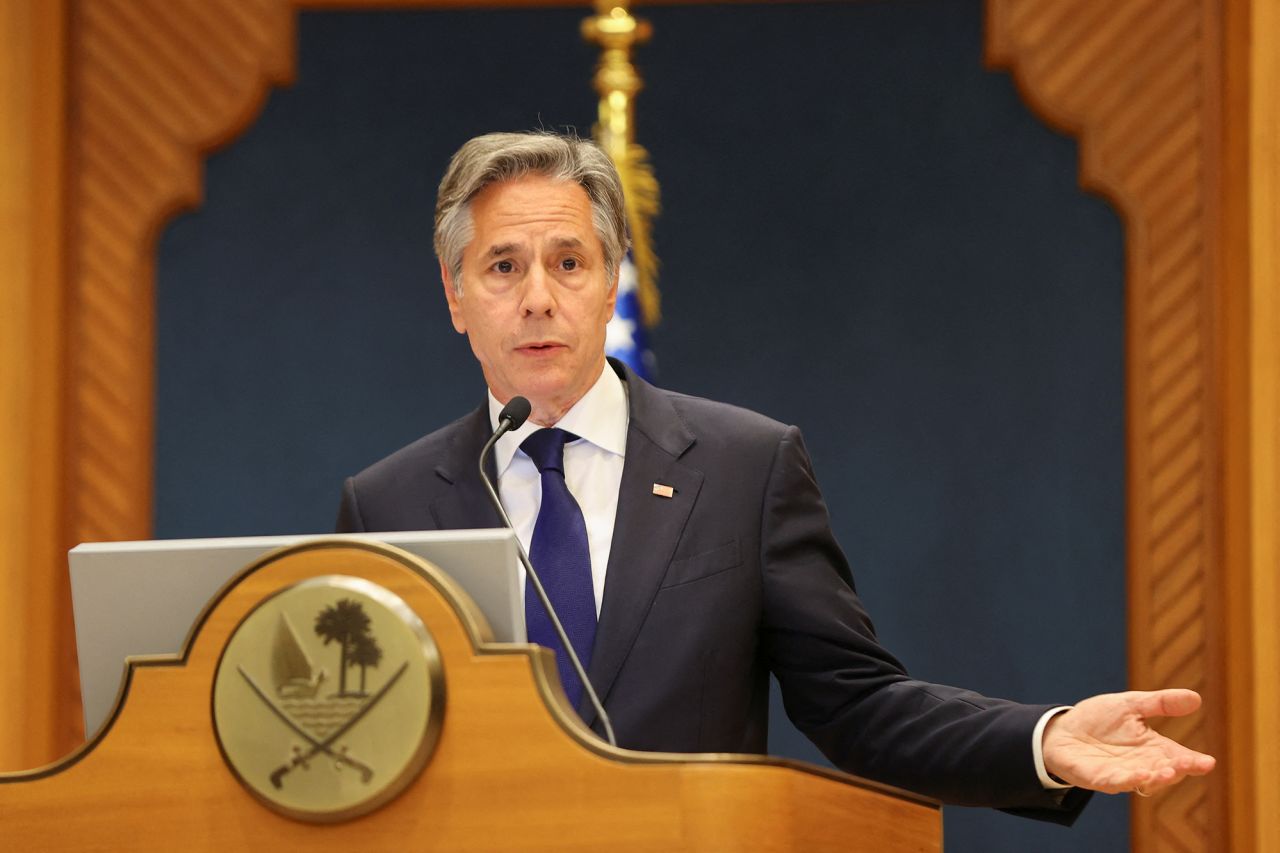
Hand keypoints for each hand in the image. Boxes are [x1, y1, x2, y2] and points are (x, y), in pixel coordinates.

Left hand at [1042, 689, 1215, 795]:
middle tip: (1187, 764)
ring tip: (1166, 772)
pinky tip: (1138, 776)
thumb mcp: (1131, 704)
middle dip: (1177, 770)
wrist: (1061, 729)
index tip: (1208, 763)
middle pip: (1164, 772)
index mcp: (1152, 748)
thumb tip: (1196, 698)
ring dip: (1155, 778)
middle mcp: (1141, 765)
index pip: (1177, 757)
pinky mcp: (1097, 778)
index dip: (1193, 762)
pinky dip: (1125, 780)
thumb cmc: (1099, 719)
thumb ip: (1160, 703)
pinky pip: (1113, 783)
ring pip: (1142, 782)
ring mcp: (1120, 774)